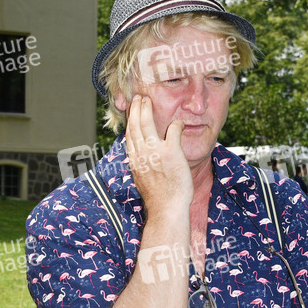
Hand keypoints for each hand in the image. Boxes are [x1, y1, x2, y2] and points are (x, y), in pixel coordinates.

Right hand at [125, 94, 192, 213]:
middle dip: (136, 109)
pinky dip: (176, 125)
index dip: (130, 120)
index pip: (129, 135)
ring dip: (147, 109)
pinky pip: (173, 130)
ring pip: (147, 123)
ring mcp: (155, 152)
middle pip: (135, 125)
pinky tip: (178, 122)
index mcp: (134, 161)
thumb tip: (142, 158)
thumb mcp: (143, 180)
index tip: (131, 111)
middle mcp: (141, 154)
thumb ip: (141, 165)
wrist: (166, 209)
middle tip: (138, 98)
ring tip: (148, 100)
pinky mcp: (171, 152)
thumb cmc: (159, 199)